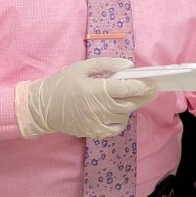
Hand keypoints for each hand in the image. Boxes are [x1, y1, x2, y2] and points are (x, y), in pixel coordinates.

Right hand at [18, 58, 156, 139]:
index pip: (129, 89)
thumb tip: (128, 65)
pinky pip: (117, 128)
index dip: (144, 86)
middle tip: (152, 89)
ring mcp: (99, 122)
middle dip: (144, 96)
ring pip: (126, 115)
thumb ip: (107, 64)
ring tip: (129, 98)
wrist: (42, 108)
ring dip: (131, 106)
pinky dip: (121, 120)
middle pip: (132, 103)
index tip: (153, 82)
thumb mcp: (82, 67)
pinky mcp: (95, 132)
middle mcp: (102, 108)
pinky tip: (118, 112)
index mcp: (98, 90)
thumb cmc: (62, 84)